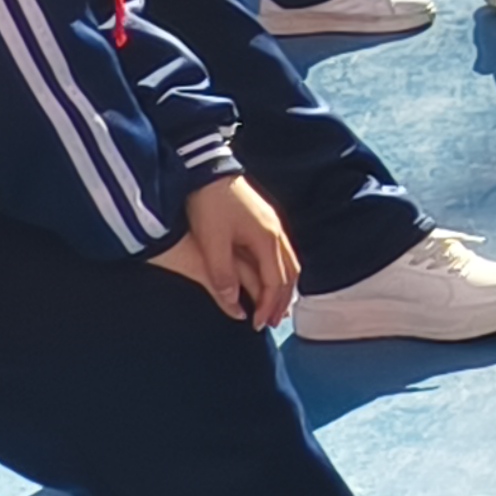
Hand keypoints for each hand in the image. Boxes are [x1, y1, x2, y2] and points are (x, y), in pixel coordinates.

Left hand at [148, 172, 297, 325]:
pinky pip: (280, 253)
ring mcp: (272, 225)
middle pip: (290, 274)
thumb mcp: (212, 244)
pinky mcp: (264, 219)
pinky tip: (268, 277)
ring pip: (288, 263)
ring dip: (283, 287)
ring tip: (273, 304)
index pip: (276, 282)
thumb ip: (224, 276)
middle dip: (282, 301)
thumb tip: (234, 306)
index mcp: (267, 240)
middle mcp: (276, 233)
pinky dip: (278, 272)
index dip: (267, 306)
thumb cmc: (209, 205)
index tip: (256, 325)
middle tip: (270, 322)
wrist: (205, 170)